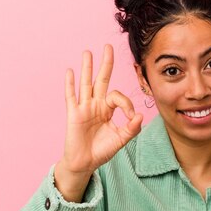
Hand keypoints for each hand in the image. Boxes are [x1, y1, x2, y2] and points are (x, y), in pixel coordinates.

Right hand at [58, 44, 142, 177]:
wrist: (85, 163)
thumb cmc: (102, 151)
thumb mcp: (121, 140)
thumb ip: (131, 128)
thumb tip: (140, 115)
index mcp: (107, 109)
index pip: (118, 97)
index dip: (127, 104)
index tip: (131, 116)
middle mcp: (96, 105)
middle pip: (101, 80)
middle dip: (105, 64)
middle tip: (108, 46)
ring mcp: (84, 108)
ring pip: (86, 84)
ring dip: (87, 68)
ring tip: (88, 52)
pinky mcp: (73, 114)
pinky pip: (71, 97)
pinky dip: (70, 84)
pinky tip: (70, 71)